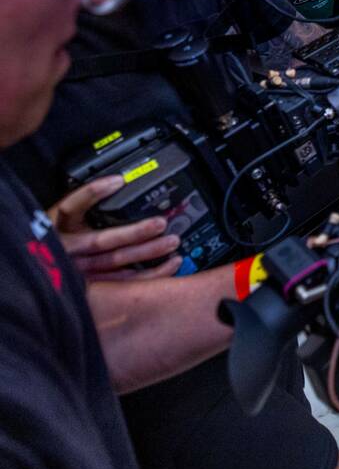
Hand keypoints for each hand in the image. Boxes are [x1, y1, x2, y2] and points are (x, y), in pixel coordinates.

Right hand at [50, 176, 182, 280]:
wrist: (36, 281)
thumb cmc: (52, 245)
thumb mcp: (58, 223)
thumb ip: (81, 209)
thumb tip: (117, 184)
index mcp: (57, 229)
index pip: (71, 207)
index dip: (93, 193)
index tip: (118, 181)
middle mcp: (67, 251)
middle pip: (101, 240)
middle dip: (134, 232)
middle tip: (160, 222)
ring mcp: (80, 271)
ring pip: (115, 261)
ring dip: (147, 252)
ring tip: (172, 241)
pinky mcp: (94, 287)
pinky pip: (125, 282)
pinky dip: (151, 274)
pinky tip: (172, 264)